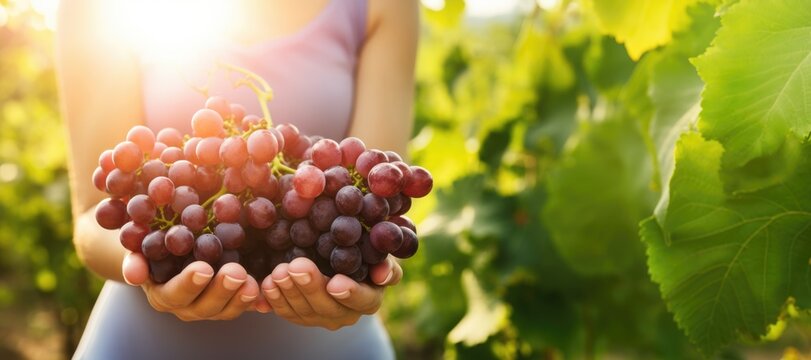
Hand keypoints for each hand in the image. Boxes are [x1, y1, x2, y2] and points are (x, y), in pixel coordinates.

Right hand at [122, 252, 259, 320]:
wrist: (172, 249)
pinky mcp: (231, 303)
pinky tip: (268, 290)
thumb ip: (136, 258)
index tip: (204, 269)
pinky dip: (258, 301)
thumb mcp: (142, 247)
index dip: (188, 284)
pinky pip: (245, 307)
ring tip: (253, 282)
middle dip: (221, 291)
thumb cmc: (156, 244)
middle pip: (205, 307)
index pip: (175, 294)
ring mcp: (210, 307)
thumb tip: (133, 274)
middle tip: (236, 272)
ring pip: (227, 311)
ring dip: (241, 298)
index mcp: (163, 294)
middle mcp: (186, 307)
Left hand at [259, 256, 402, 329]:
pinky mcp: (300, 317)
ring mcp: (321, 318)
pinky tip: (266, 283)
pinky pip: (286, 313)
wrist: (335, 257)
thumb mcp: (377, 252)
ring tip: (279, 271)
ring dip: (289, 292)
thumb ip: (385, 261)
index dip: (350, 293)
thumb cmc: (361, 250)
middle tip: (296, 267)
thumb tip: (382, 275)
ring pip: (304, 311)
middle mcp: (346, 314)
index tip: (335, 283)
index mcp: (369, 298)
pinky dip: (275, 299)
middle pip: (328, 307)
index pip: (363, 300)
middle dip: (310, 288)